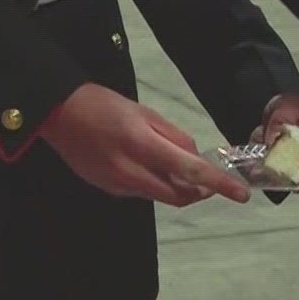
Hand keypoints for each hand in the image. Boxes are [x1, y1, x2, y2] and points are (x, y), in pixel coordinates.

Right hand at [39, 83, 249, 206]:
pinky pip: (142, 191)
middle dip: (199, 191)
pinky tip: (148, 164)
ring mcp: (117, 185)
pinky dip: (155, 183)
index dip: (218, 184)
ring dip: (177, 187)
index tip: (241, 194)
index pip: (189, 171)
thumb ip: (174, 137)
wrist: (57, 114)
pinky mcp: (108, 189)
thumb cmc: (104, 104)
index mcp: (141, 146)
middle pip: (178, 195)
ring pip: (160, 195)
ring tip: (177, 165)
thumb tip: (196, 157)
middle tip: (209, 179)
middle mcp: (130, 173)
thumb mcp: (144, 112)